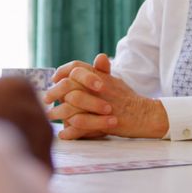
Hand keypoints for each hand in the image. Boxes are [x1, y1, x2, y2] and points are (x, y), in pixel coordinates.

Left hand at [46, 54, 168, 139]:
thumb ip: (102, 71)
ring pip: (71, 107)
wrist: (145, 115)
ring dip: (58, 113)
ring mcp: (101, 105)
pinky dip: (70, 132)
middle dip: (54, 93)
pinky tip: (63, 134)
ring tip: (50, 117)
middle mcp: (100, 88)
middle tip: (46, 99)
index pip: (76, 67)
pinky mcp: (104, 122)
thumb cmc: (128, 98)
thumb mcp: (115, 80)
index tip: (54, 79)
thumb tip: (96, 58)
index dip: (62, 72)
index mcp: (101, 76)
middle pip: (68, 86)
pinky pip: (81, 127)